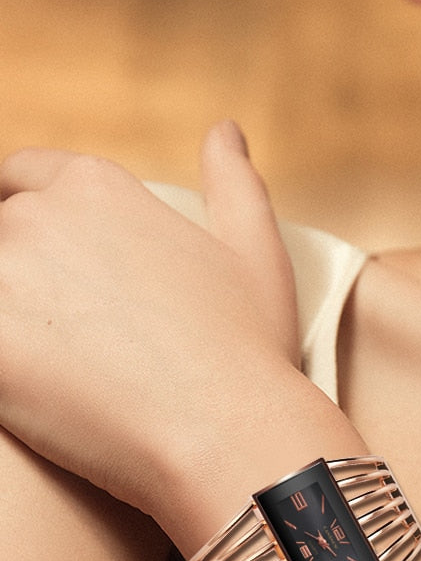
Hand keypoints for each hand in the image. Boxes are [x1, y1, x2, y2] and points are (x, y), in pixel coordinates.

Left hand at [0, 122, 301, 520]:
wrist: (227, 431)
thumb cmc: (248, 350)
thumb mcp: (255, 252)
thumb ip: (234, 183)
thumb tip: (225, 130)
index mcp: (98, 187)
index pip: (17, 176)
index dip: (18, 210)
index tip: (35, 257)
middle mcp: (39, 216)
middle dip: (13, 269)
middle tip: (46, 322)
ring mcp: (1, 278)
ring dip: (6, 314)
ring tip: (39, 356)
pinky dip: (1, 363)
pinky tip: (23, 383)